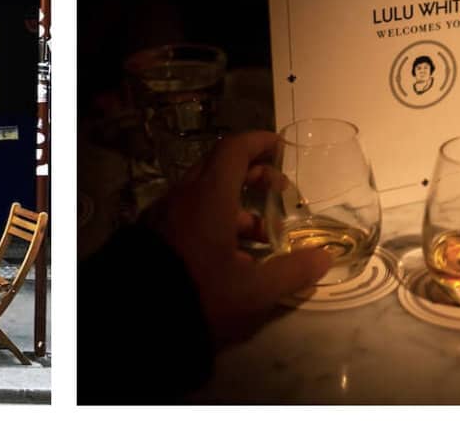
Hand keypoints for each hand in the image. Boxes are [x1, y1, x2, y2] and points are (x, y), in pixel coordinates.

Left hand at [152, 131, 332, 347]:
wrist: (136, 317)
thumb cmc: (200, 292)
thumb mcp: (253, 290)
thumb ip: (292, 272)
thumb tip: (324, 258)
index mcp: (209, 196)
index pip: (234, 150)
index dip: (259, 143)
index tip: (280, 147)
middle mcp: (185, 196)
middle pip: (221, 169)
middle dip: (254, 175)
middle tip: (280, 193)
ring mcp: (166, 215)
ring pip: (206, 196)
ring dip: (238, 208)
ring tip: (264, 237)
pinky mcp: (155, 234)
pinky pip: (191, 215)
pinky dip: (217, 222)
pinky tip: (233, 258)